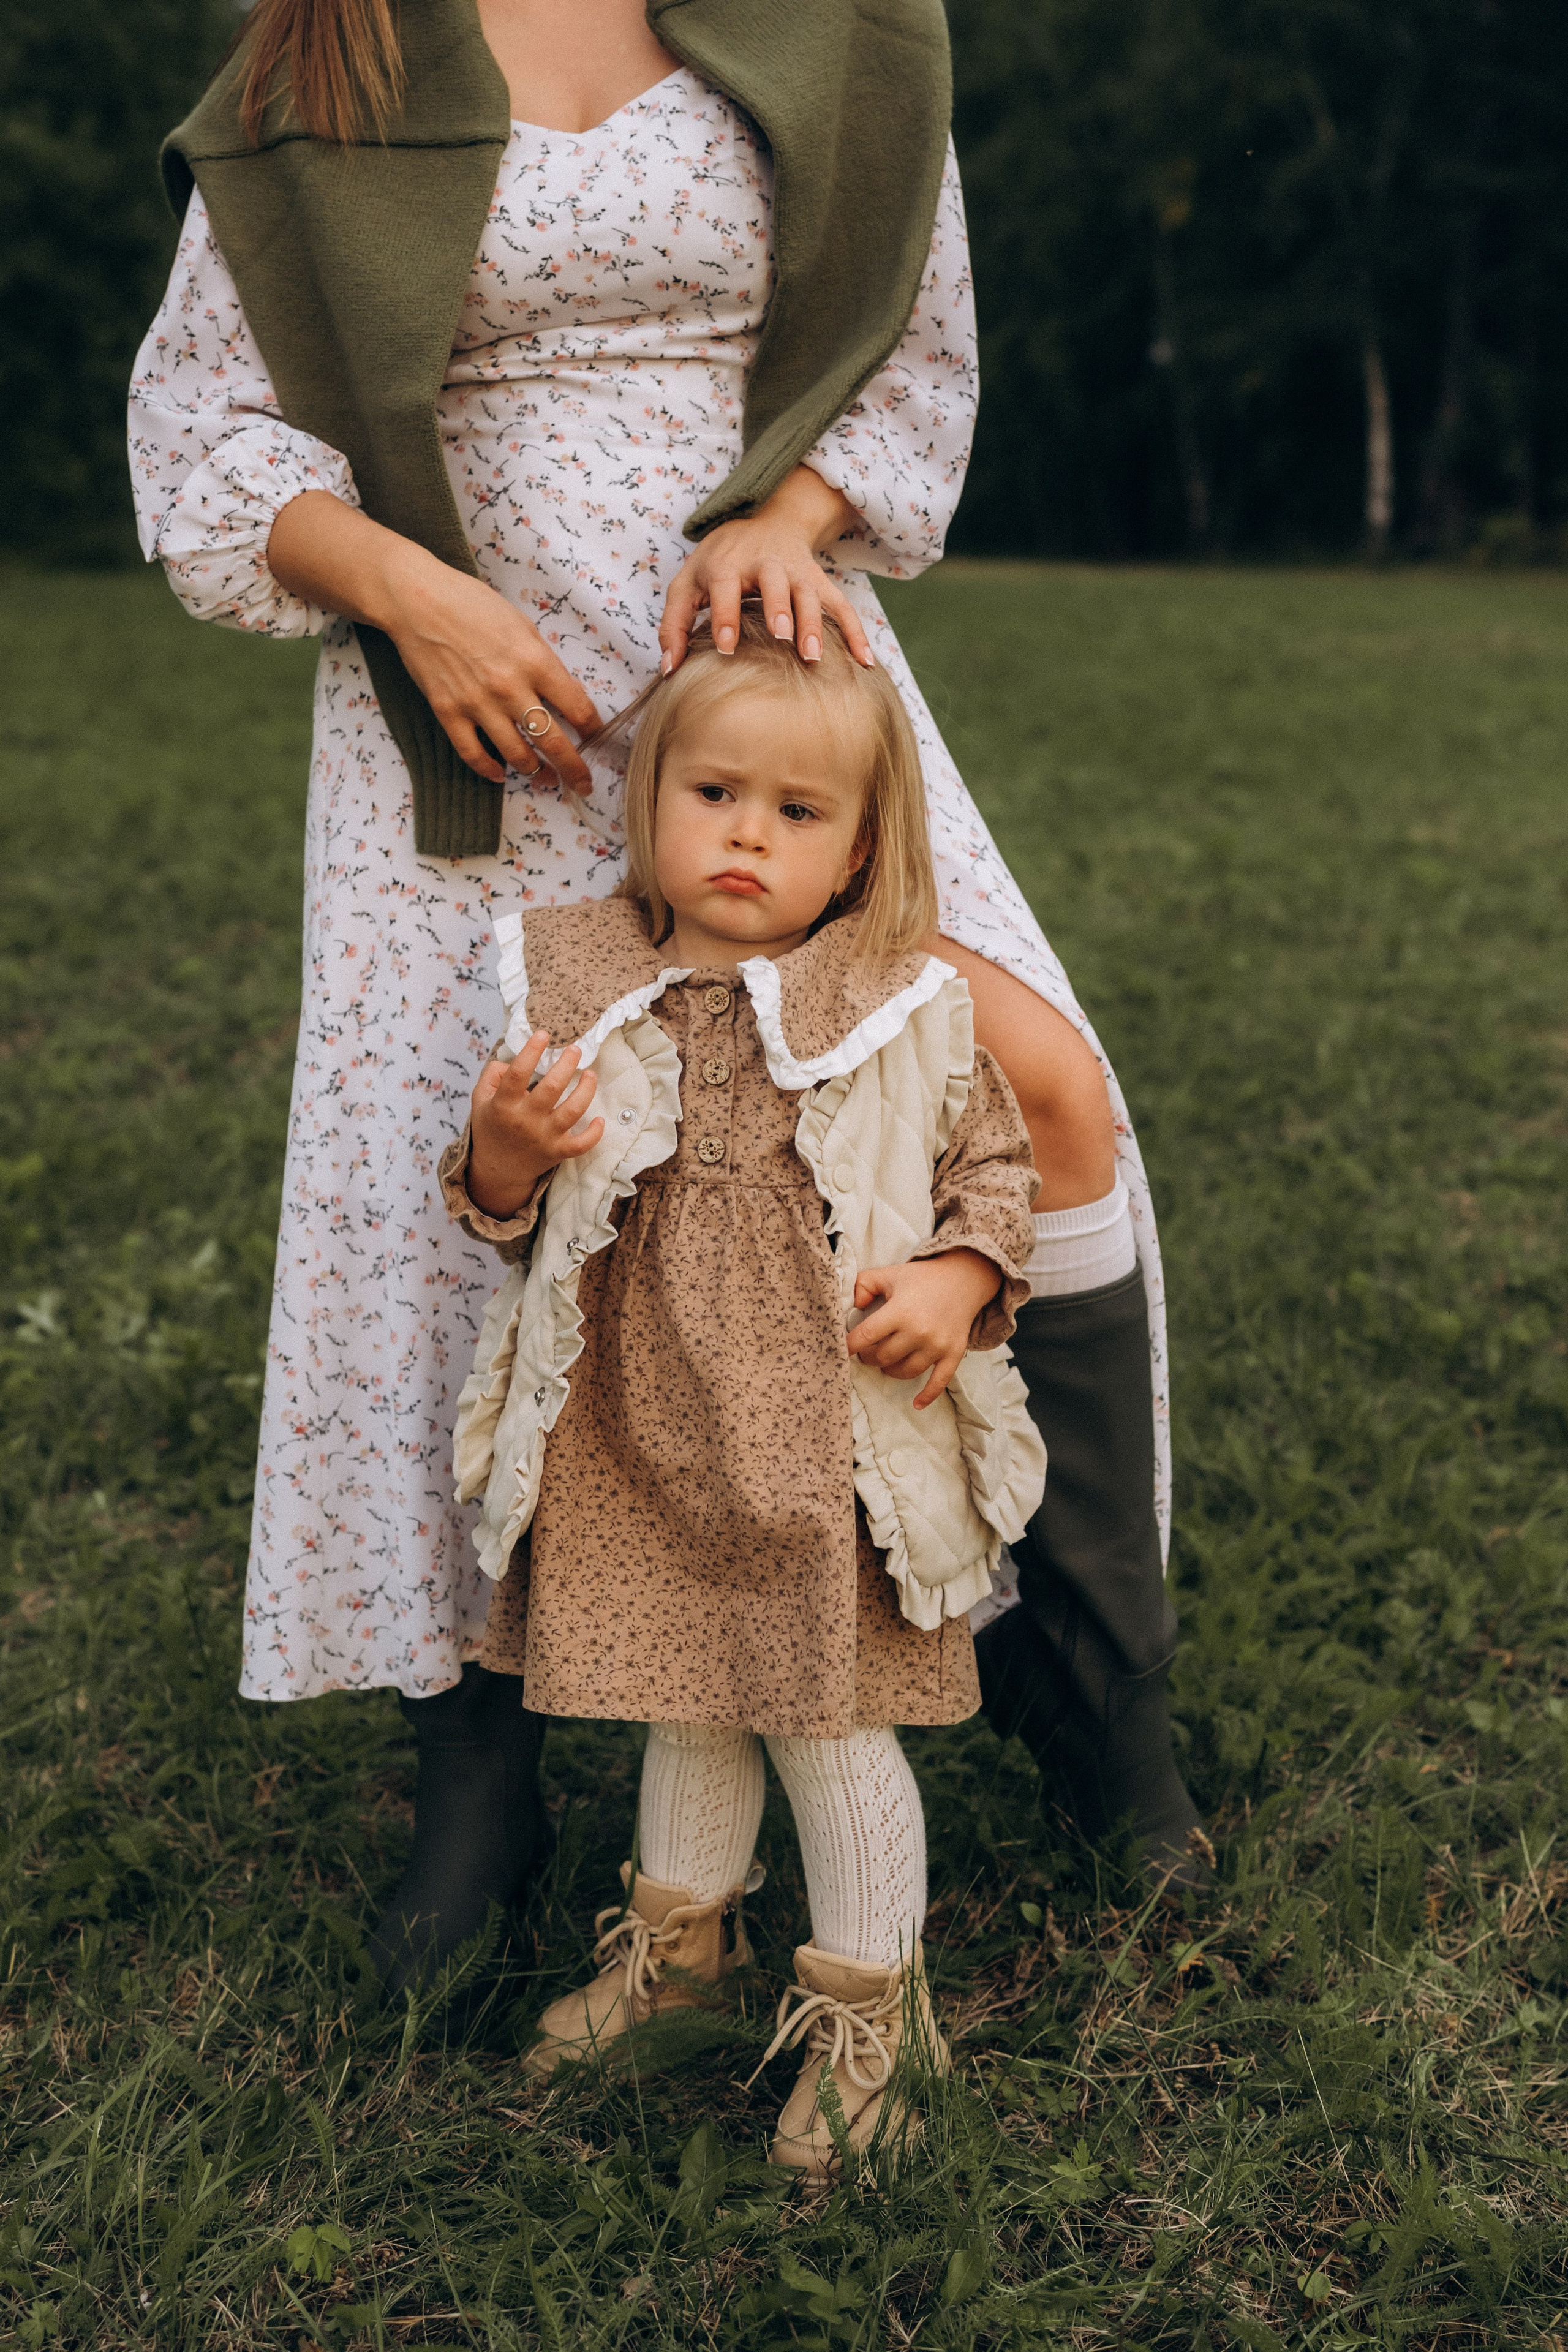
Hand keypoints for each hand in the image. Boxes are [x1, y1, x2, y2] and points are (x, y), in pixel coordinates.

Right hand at [267, 491, 600, 787]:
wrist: (418, 600)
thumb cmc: (472, 605)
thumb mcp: (522, 626)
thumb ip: (543, 663)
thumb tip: (559, 697)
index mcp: (535, 662)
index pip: (578, 708)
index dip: (593, 730)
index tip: (597, 739)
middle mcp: (510, 688)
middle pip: (553, 742)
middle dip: (574, 770)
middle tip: (584, 784)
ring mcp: (478, 704)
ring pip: (518, 756)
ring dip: (536, 772)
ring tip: (545, 778)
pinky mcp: (449, 712)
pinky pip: (474, 755)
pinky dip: (490, 770)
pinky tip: (500, 774)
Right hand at [467, 1031, 604, 1216]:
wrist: (498, 1169)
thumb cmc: (492, 1127)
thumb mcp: (479, 1100)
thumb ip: (492, 1074)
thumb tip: (513, 1059)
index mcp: (504, 1105)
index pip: (517, 1074)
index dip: (531, 1051)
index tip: (543, 1034)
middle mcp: (526, 1120)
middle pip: (551, 1089)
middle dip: (566, 1065)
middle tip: (574, 1049)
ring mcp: (544, 1137)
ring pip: (573, 1111)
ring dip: (586, 1090)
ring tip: (590, 1074)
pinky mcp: (558, 1151)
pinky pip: (582, 1144)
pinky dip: (595, 1133)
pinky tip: (599, 1118)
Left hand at [658, 465, 874, 673]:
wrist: (764, 519)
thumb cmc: (719, 561)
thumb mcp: (687, 583)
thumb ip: (674, 624)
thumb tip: (669, 668)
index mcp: (728, 564)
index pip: (726, 586)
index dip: (725, 615)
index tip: (725, 646)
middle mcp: (766, 564)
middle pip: (776, 583)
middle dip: (781, 609)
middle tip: (782, 638)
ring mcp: (797, 573)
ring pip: (811, 595)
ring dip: (815, 623)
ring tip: (815, 657)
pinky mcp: (820, 582)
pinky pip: (841, 606)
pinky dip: (855, 632)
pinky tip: (863, 662)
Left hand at [845, 1249, 1001, 1408]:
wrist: (964, 1279)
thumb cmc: (921, 1278)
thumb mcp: (888, 1274)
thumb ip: (863, 1284)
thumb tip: (855, 1306)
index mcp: (900, 1311)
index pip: (866, 1336)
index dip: (850, 1346)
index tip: (842, 1350)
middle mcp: (918, 1331)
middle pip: (883, 1357)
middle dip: (870, 1357)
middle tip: (868, 1351)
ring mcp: (937, 1345)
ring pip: (904, 1371)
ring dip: (890, 1370)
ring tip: (886, 1361)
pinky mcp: (953, 1354)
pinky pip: (939, 1382)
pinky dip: (927, 1396)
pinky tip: (916, 1403)